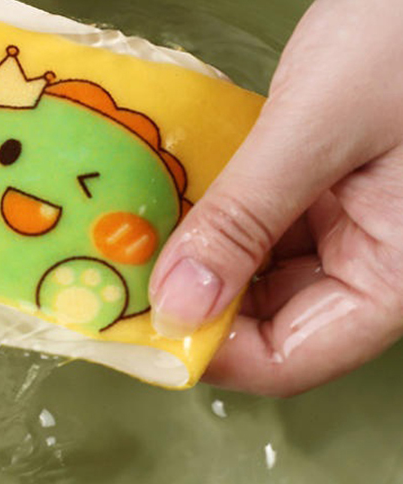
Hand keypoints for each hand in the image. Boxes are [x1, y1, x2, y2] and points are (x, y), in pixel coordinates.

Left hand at [148, 0, 402, 395]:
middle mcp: (369, 254)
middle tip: (109, 273)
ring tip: (123, 236)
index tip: (129, 322)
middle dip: (187, 297)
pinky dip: (210, 209)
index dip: (207, 349)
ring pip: (255, 264)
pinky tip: (163, 195)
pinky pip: (257, 212)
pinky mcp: (320, 173)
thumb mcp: (319, 127)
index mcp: (391, 270)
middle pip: (267, 315)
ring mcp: (344, 213)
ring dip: (191, 252)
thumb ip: (246, 218)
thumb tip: (179, 303)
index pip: (290, 356)